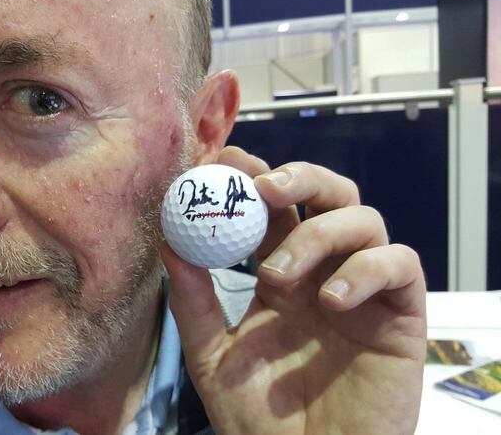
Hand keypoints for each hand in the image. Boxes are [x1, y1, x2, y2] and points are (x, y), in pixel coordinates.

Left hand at [161, 146, 426, 434]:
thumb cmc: (260, 418)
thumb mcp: (213, 357)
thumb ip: (193, 302)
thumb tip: (170, 241)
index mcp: (281, 276)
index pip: (275, 209)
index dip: (254, 177)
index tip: (224, 161)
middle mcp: (324, 273)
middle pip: (329, 194)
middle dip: (299, 177)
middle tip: (264, 189)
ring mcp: (364, 291)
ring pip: (364, 220)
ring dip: (319, 233)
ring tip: (278, 275)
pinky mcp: (400, 316)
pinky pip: (400, 265)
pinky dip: (366, 268)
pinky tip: (331, 298)